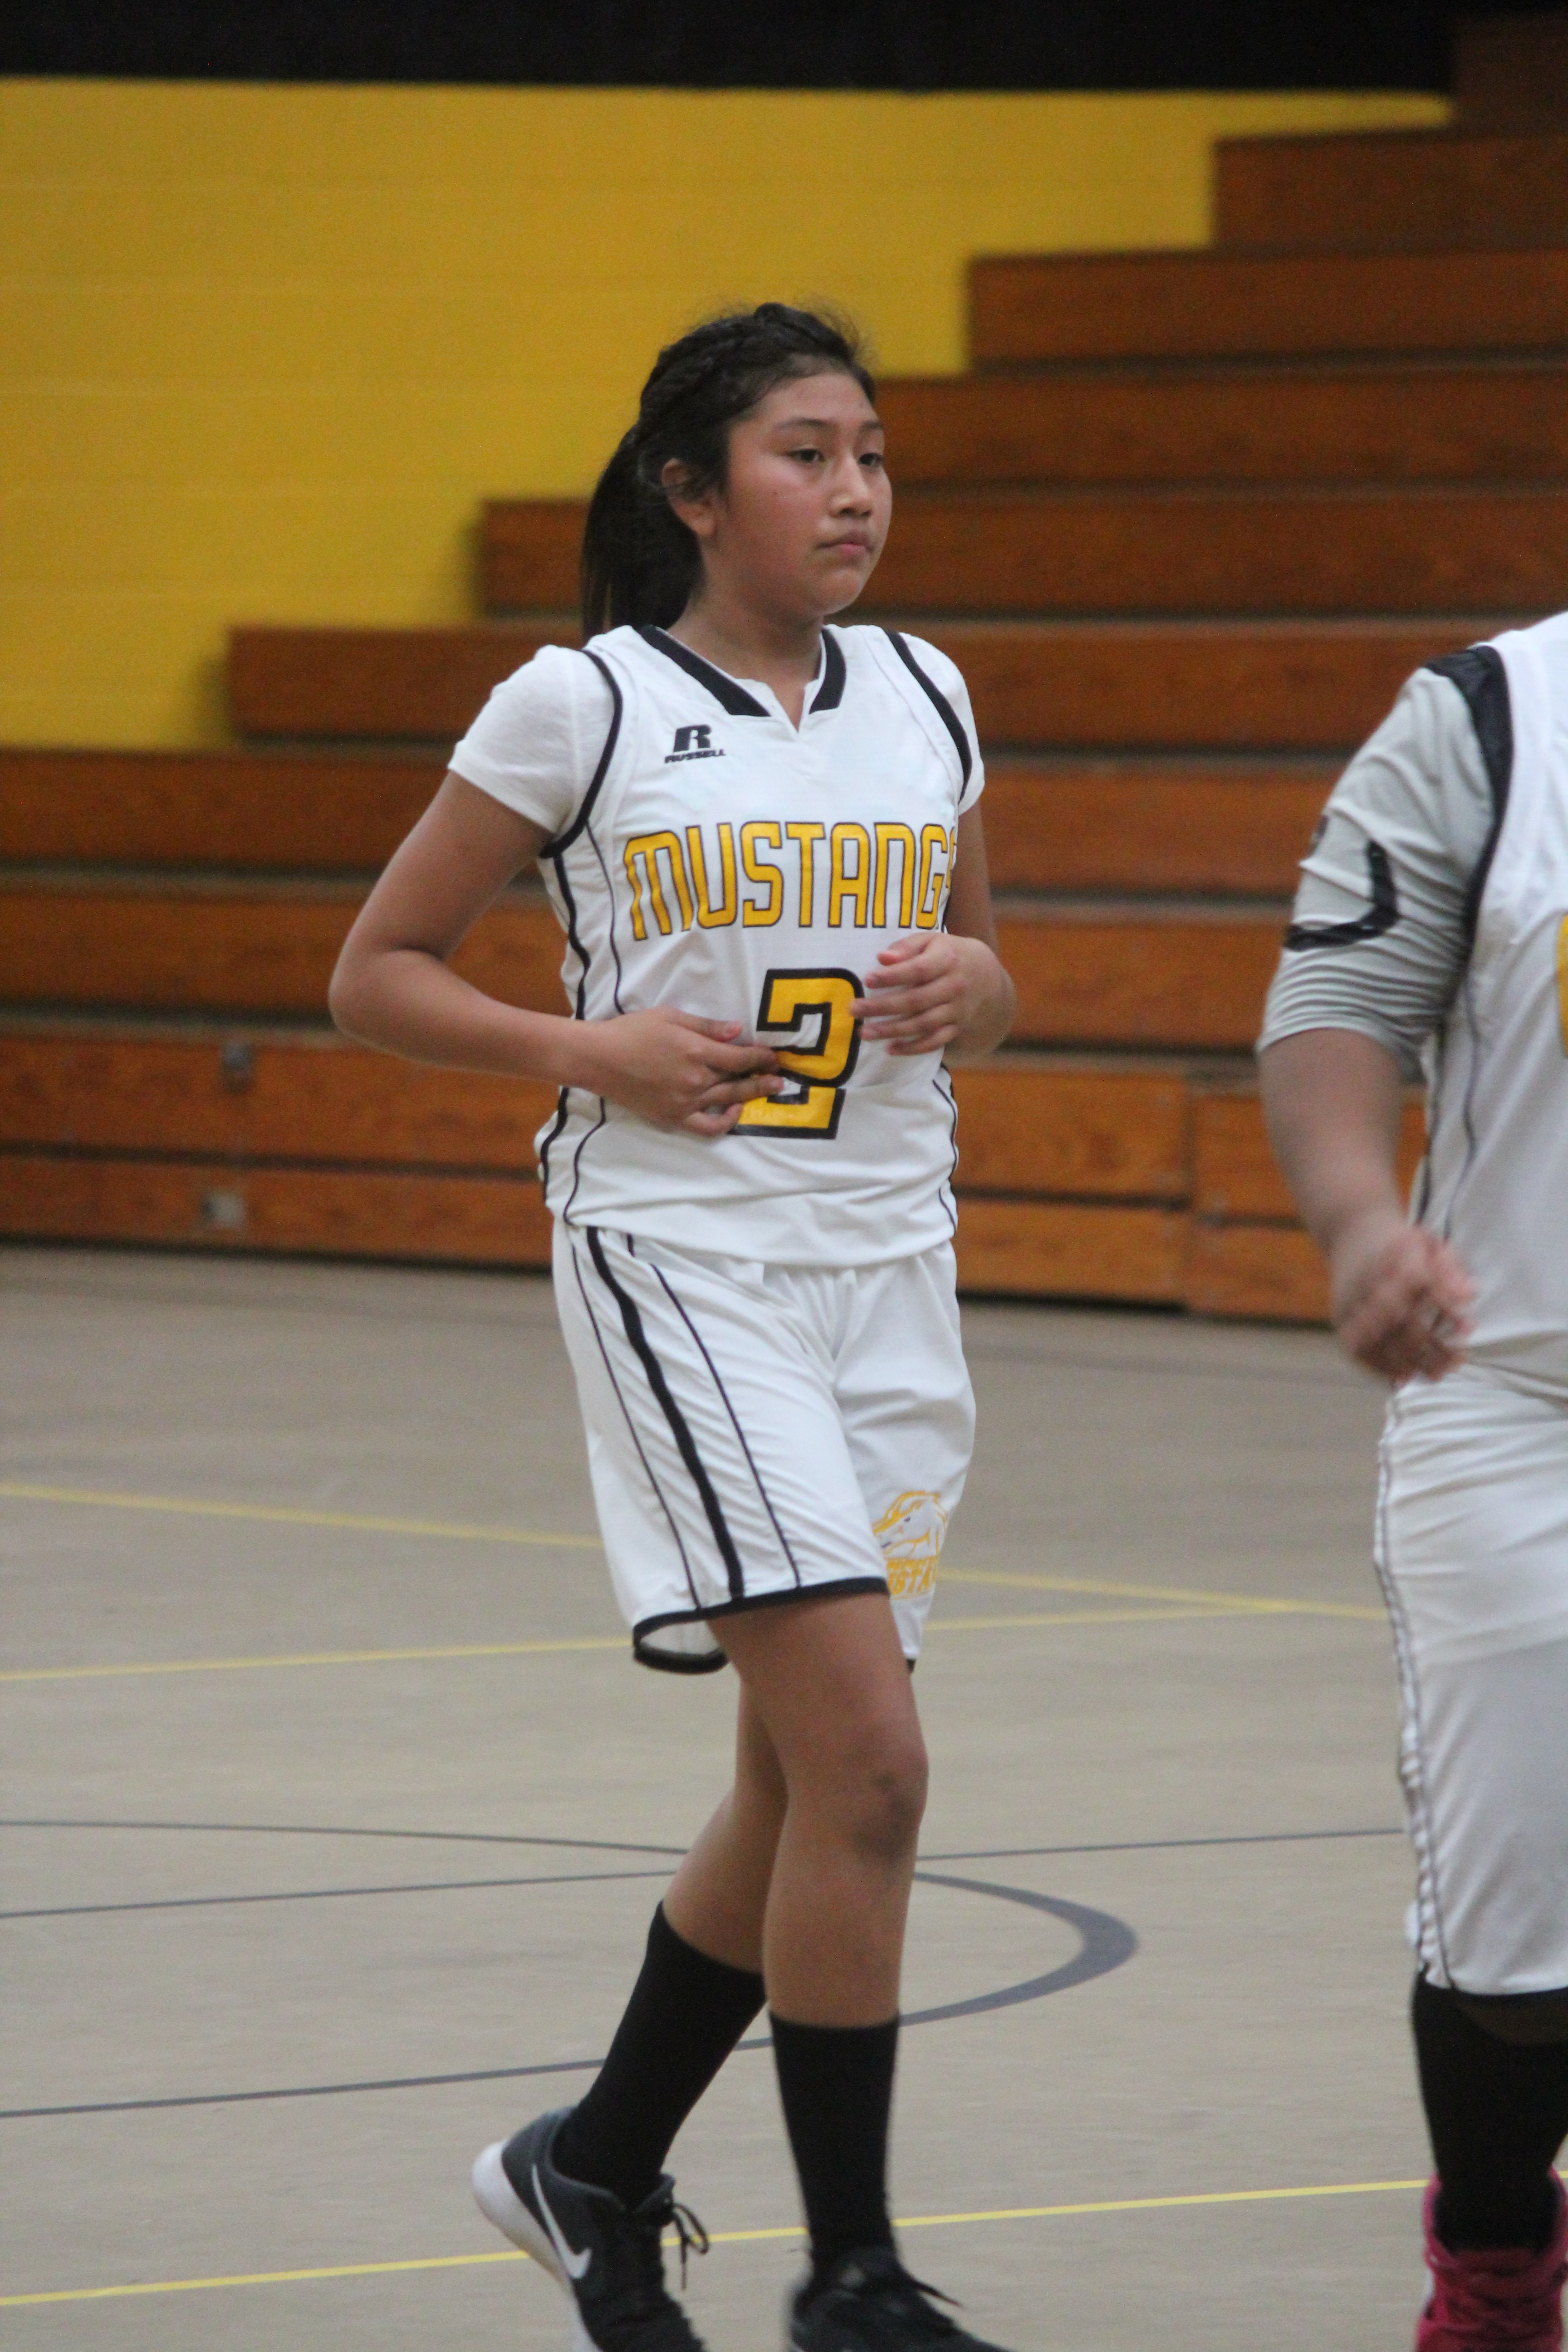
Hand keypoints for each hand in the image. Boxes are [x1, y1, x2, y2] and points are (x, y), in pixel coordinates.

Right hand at [571, 1007, 782, 1135]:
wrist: (599, 1058)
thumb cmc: (632, 1031)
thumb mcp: (671, 1017)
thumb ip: (707, 1027)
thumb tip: (739, 1031)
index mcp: (697, 1052)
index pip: (741, 1058)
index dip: (761, 1056)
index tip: (774, 1055)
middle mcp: (696, 1080)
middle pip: (740, 1081)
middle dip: (764, 1077)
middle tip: (781, 1076)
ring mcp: (686, 1102)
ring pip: (728, 1101)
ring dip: (752, 1096)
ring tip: (768, 1090)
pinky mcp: (673, 1117)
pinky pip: (707, 1127)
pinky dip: (725, 1122)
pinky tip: (734, 1112)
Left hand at [854, 933, 1009, 1056]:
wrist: (988, 978)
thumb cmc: (949, 954)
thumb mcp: (933, 940)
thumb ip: (907, 946)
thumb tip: (882, 958)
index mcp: (948, 959)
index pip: (919, 970)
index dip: (893, 976)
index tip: (867, 978)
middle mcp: (955, 986)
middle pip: (916, 1000)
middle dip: (882, 1007)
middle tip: (854, 1010)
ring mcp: (957, 1010)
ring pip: (923, 1024)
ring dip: (892, 1031)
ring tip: (864, 1033)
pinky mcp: (957, 1028)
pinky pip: (935, 1041)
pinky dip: (913, 1048)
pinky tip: (890, 1049)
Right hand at [1328, 1207, 1474, 1383]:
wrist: (1350, 1233)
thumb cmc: (1399, 1243)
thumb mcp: (1430, 1243)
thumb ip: (1451, 1268)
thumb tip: (1470, 1295)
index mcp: (1395, 1255)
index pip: (1419, 1282)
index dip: (1444, 1307)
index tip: (1469, 1326)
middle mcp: (1370, 1279)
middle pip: (1398, 1317)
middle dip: (1431, 1344)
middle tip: (1458, 1361)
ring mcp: (1351, 1300)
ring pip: (1378, 1338)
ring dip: (1410, 1361)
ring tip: (1438, 1374)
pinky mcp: (1340, 1316)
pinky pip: (1358, 1348)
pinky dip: (1380, 1366)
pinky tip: (1405, 1376)